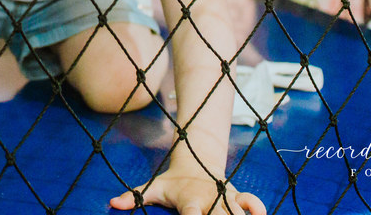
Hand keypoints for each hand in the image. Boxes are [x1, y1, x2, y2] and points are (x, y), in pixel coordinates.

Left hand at [110, 170, 265, 214]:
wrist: (195, 161)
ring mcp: (224, 197)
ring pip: (237, 210)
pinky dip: (257, 208)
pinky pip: (252, 202)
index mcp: (188, 200)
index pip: (191, 214)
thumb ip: (135, 196)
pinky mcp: (236, 195)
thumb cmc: (172, 182)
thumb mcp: (153, 187)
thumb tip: (113, 202)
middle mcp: (209, 199)